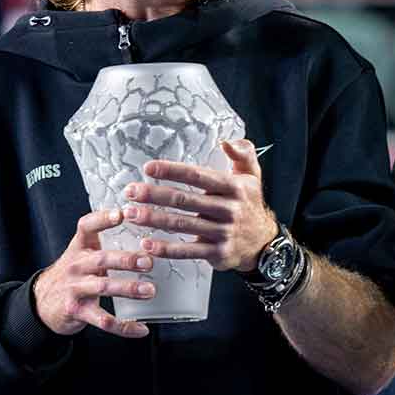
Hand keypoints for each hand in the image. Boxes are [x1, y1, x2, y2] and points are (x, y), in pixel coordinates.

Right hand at [32, 209, 156, 337]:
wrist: (42, 302)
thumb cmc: (72, 275)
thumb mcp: (80, 254)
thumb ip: (101, 243)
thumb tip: (135, 226)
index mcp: (79, 248)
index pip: (87, 227)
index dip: (103, 219)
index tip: (121, 214)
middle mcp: (76, 266)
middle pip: (101, 259)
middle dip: (126, 260)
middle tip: (148, 261)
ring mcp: (75, 289)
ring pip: (103, 287)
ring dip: (128, 289)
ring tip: (149, 290)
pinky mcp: (77, 311)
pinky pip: (103, 320)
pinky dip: (124, 326)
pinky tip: (140, 328)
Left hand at [125, 139, 277, 271]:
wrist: (264, 243)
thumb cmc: (249, 203)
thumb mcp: (252, 175)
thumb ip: (243, 153)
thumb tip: (226, 141)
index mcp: (233, 187)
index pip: (197, 176)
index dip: (172, 171)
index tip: (148, 167)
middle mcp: (228, 209)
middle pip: (184, 200)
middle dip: (154, 195)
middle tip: (130, 191)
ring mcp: (222, 232)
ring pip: (182, 225)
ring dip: (153, 219)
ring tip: (130, 214)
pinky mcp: (217, 253)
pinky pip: (188, 251)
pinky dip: (166, 249)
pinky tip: (146, 244)